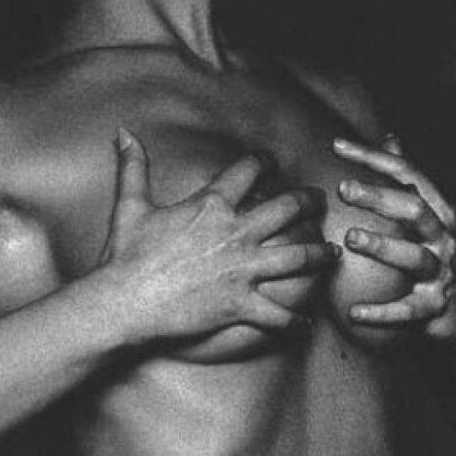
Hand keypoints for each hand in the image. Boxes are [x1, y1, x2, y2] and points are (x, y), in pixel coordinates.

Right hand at [101, 129, 334, 343]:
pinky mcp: (240, 305)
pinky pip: (277, 315)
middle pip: (286, 209)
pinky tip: (306, 322)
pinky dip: (294, 321)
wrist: (126, 300)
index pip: (248, 172)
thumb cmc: (127, 255)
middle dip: (308, 203)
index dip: (264, 162)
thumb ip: (133, 167)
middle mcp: (235, 234)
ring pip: (296, 258)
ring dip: (319, 255)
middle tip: (320, 202)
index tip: (272, 162)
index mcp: (212, 205)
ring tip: (333, 254)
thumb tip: (123, 133)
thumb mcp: (130, 204)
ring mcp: (242, 271)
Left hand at [334, 134, 455, 348]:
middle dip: (379, 197)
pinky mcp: (435, 307)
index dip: (372, 158)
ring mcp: (441, 272)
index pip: (408, 175)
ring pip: (413, 257)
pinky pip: (407, 310)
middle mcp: (443, 238)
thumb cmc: (439, 259)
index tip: (337, 145)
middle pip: (414, 210)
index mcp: (438, 212)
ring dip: (382, 246)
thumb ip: (408, 181)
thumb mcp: (429, 217)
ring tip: (349, 238)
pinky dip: (381, 313)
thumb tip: (390, 140)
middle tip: (343, 188)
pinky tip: (354, 313)